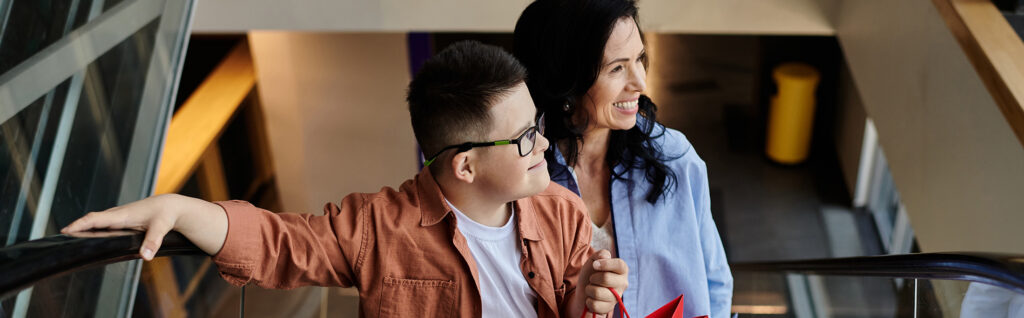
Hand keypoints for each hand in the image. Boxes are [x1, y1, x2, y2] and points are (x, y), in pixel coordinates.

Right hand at [61, 194, 222, 259]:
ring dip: (81, 228)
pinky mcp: (119, 220)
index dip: (80, 224)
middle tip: (58, 240)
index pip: (95, 218)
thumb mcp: (161, 227)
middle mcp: (116, 214)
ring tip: (65, 240)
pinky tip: (84, 238)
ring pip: (94, 222)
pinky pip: (100, 224)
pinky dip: (90, 228)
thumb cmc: (165, 215)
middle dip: (75, 228)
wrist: (170, 206)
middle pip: (90, 220)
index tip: (65, 230)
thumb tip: (146, 256)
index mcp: (122, 215)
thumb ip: (153, 241)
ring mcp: (116, 217)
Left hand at [578, 249, 628, 314]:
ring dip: (589, 289)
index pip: (620, 265)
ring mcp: (617, 297)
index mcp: (622, 270)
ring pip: (597, 292)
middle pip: (606, 278)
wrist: (584, 291)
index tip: (595, 265)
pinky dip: (588, 301)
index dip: (605, 264)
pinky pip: (594, 304)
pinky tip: (592, 299)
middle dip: (593, 278)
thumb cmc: (591, 273)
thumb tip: (605, 256)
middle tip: (592, 279)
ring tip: (591, 289)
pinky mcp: (609, 308)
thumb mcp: (594, 260)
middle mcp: (623, 283)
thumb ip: (601, 254)